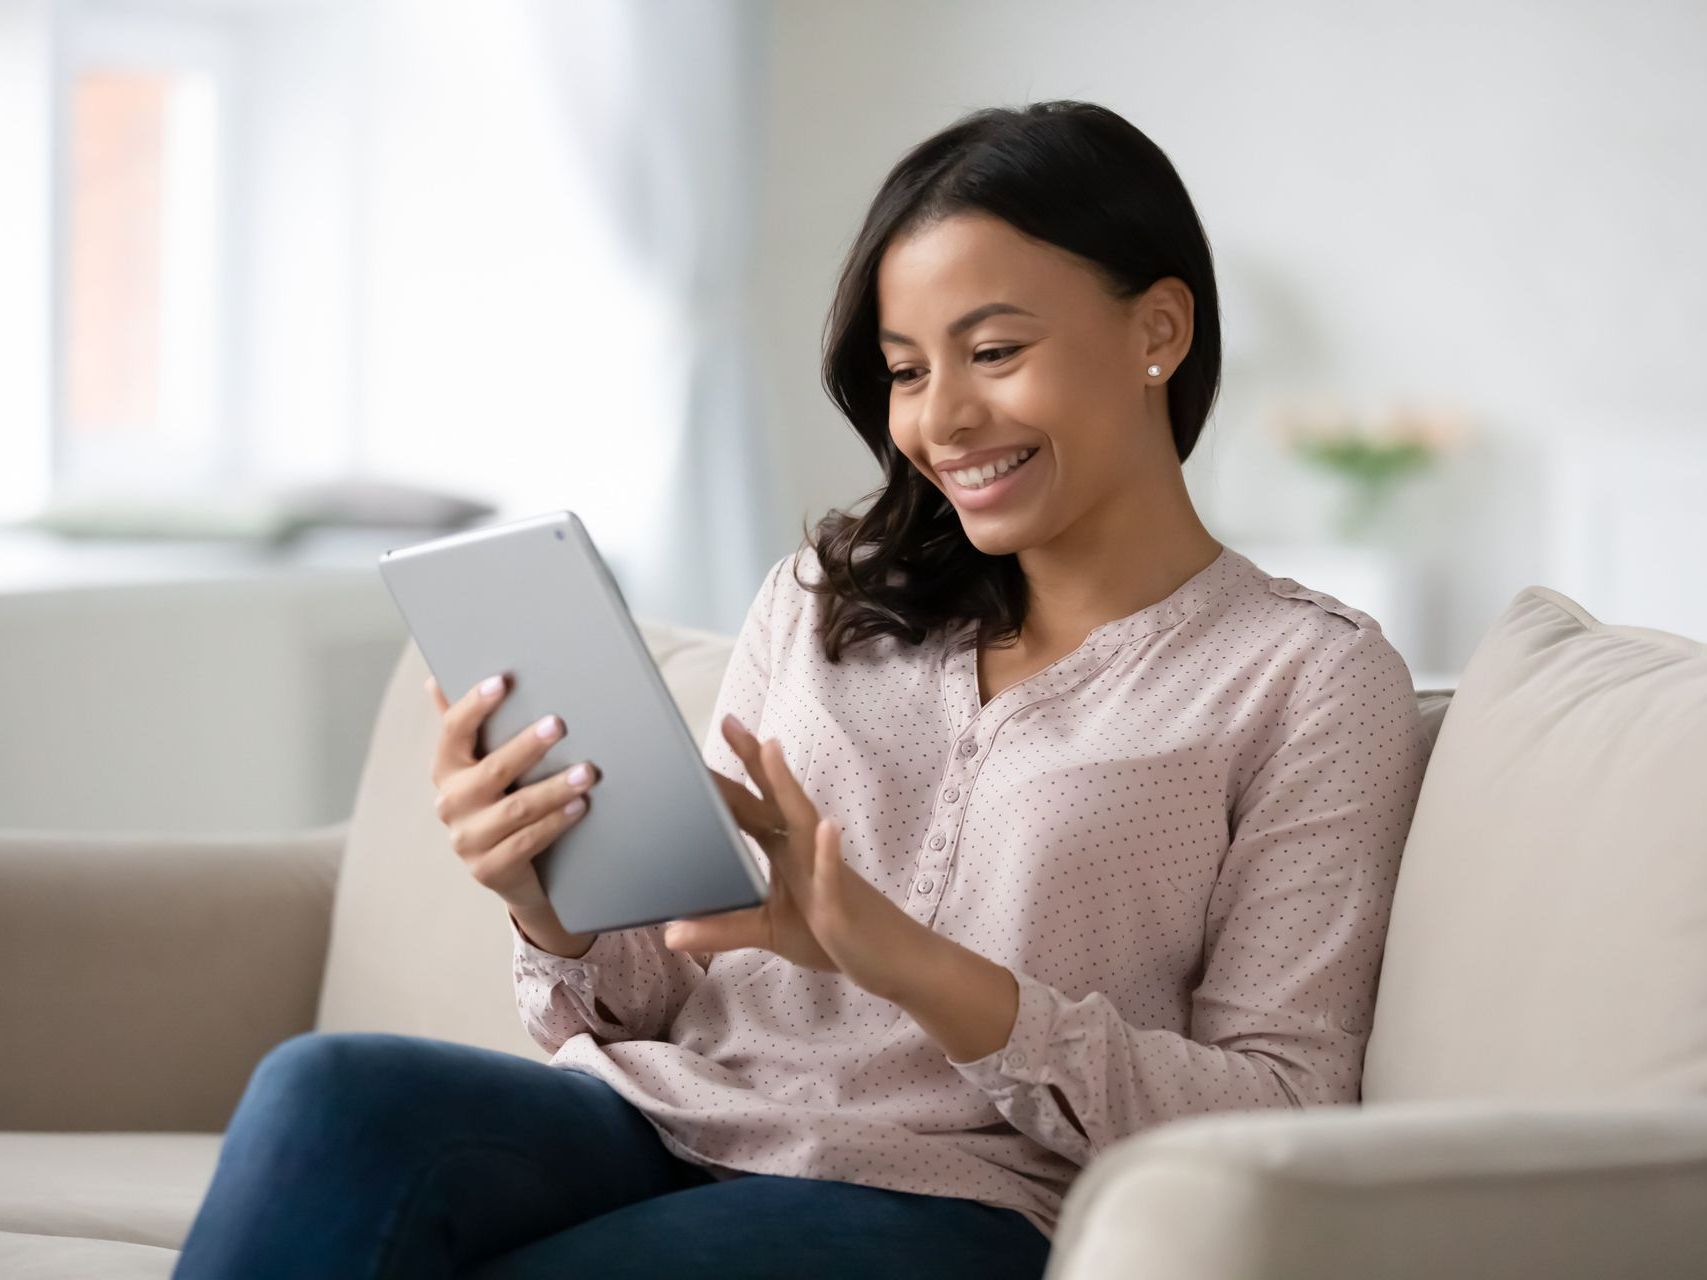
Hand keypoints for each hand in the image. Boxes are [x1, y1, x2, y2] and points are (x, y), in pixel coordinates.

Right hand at [425, 672, 601, 925]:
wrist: (508, 869)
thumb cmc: (499, 800)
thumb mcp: (481, 764)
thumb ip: (465, 724)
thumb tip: (435, 678)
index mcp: (446, 769)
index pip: (453, 731)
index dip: (474, 705)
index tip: (502, 681)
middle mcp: (450, 804)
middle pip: (492, 770)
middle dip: (527, 747)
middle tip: (559, 724)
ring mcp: (467, 840)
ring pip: (516, 809)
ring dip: (554, 788)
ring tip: (587, 772)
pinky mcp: (489, 869)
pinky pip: (527, 842)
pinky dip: (556, 822)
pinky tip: (580, 806)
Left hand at [667, 714, 926, 998]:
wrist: (892, 958)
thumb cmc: (832, 935)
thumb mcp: (768, 932)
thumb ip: (722, 929)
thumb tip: (670, 934)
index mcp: (786, 852)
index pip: (751, 808)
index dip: (728, 779)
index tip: (703, 747)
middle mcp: (804, 851)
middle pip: (774, 800)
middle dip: (755, 762)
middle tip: (730, 723)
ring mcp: (824, 871)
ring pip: (803, 822)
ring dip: (787, 787)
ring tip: (771, 750)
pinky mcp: (840, 902)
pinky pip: (833, 875)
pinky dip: (828, 853)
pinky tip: (827, 830)